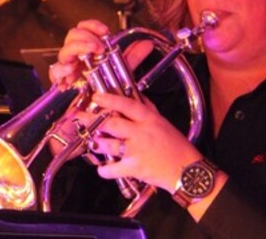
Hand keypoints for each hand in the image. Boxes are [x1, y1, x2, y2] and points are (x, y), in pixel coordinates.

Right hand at [49, 21, 152, 88]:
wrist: (94, 114)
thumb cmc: (104, 91)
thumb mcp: (120, 72)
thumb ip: (131, 58)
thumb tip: (147, 44)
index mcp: (87, 49)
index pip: (84, 28)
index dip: (92, 26)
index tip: (105, 32)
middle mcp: (76, 56)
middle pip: (72, 35)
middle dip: (85, 38)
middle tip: (98, 47)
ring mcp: (67, 67)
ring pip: (64, 51)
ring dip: (76, 49)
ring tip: (88, 54)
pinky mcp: (61, 82)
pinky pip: (55, 72)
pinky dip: (61, 70)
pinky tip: (70, 71)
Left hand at [87, 92, 202, 191]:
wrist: (187, 171)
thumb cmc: (175, 145)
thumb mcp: (162, 121)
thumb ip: (147, 109)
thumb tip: (134, 94)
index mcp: (148, 119)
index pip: (126, 105)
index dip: (109, 99)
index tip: (95, 96)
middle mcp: (140, 133)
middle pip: (111, 124)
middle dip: (91, 120)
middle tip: (78, 117)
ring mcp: (136, 151)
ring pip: (108, 145)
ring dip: (96, 143)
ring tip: (92, 141)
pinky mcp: (134, 169)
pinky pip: (112, 169)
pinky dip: (104, 170)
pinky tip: (102, 168)